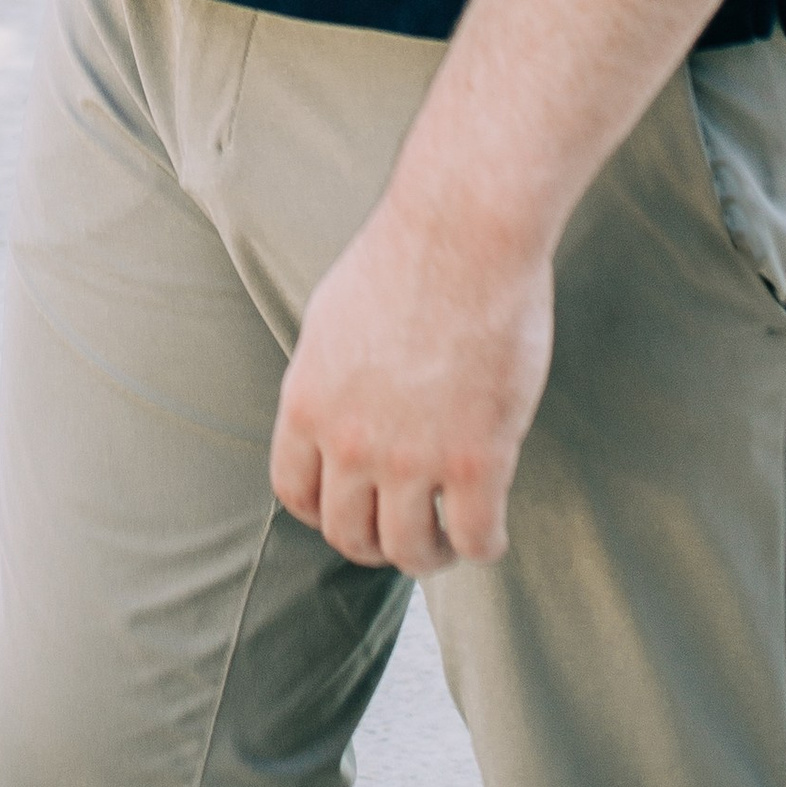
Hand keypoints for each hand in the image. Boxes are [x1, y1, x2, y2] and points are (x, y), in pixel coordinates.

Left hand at [269, 183, 554, 573]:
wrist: (462, 231)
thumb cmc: (403, 257)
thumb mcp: (331, 320)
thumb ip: (327, 381)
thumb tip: (331, 416)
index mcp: (307, 402)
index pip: (295, 493)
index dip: (324, 513)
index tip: (353, 511)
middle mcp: (349, 441)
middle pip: (348, 535)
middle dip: (375, 544)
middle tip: (405, 533)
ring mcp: (412, 457)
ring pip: (409, 550)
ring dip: (429, 555)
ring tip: (447, 540)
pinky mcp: (478, 461)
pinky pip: (476, 539)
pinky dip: (483, 546)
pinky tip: (491, 530)